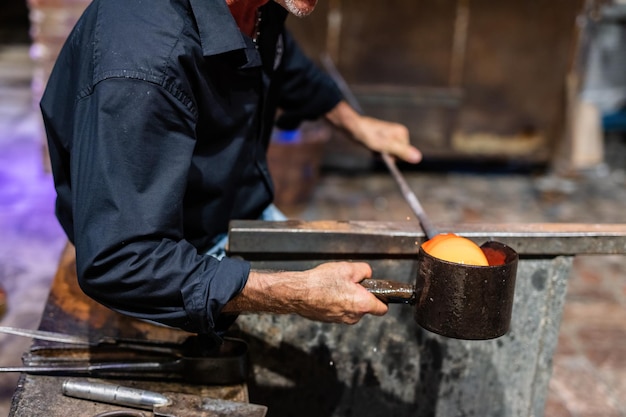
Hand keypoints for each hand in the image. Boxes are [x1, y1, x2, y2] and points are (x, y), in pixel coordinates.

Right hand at [222, 262, 387, 323]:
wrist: (298, 293)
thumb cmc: (321, 282)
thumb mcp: (348, 268)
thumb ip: (364, 270)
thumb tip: (367, 274)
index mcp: (362, 304)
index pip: (383, 309)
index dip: (383, 300)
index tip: (378, 293)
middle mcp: (353, 316)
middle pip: (365, 308)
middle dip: (360, 296)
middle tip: (349, 283)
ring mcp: (340, 320)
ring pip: (351, 309)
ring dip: (347, 300)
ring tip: (334, 287)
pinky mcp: (329, 320)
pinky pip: (338, 311)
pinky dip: (335, 303)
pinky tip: (326, 293)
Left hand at [325, 101, 421, 163]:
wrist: (352, 127)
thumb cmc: (368, 135)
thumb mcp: (386, 146)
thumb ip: (402, 152)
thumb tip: (418, 158)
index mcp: (402, 133)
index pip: (404, 154)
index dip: (393, 157)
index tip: (383, 151)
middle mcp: (398, 134)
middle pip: (398, 155)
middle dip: (387, 156)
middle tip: (376, 149)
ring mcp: (390, 136)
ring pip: (390, 154)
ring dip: (381, 155)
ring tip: (372, 147)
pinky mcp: (383, 138)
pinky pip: (384, 152)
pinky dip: (377, 153)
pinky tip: (371, 147)